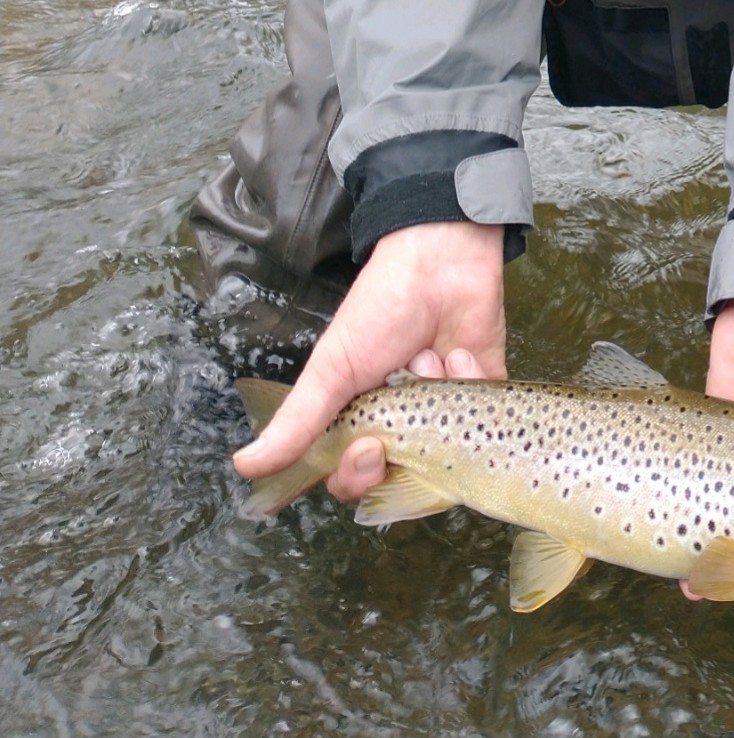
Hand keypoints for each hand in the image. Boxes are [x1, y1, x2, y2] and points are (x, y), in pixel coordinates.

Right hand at [231, 220, 505, 503]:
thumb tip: (246, 465)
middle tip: (402, 416)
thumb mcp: (333, 367)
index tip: (368, 450)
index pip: (353, 478)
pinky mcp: (482, 393)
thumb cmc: (380, 307)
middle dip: (401, 450)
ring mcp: (445, 411)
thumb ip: (297, 420)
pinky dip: (467, 383)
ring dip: (433, 400)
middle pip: (398, 477)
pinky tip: (458, 352)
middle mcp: (402, 424)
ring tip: (425, 357)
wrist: (442, 259)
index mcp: (359, 421)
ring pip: (445, 447)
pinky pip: (483, 417)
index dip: (358, 477)